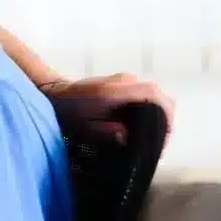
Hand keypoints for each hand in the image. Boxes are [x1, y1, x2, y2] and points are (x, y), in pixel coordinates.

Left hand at [41, 72, 175, 142]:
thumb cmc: (67, 111)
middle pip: (159, 96)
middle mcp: (124, 80)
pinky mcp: (122, 82)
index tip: (164, 137)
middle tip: (158, 142)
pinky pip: (144, 94)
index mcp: (116, 90)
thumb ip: (108, 131)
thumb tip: (129, 136)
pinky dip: (149, 109)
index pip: (155, 95)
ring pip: (153, 95)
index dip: (166, 116)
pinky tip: (141, 126)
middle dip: (165, 119)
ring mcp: (124, 79)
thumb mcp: (84, 126)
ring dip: (157, 114)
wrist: (54, 93)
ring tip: (151, 136)